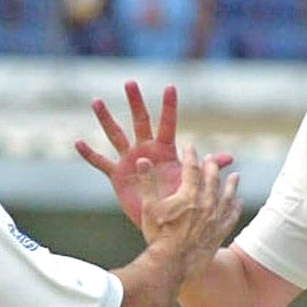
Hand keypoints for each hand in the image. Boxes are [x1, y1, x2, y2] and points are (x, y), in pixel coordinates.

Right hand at [76, 82, 231, 228]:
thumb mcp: (192, 183)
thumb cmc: (180, 201)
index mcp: (165, 149)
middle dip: (136, 102)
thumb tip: (229, 158)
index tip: (170, 86)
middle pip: (140, 121)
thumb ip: (207, 168)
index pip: (168, 123)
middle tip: (130, 82)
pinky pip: (101, 163)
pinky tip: (77, 142)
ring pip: (116, 135)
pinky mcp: (117, 175)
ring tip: (96, 101)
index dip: (169, 106)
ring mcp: (129, 160)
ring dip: (106, 119)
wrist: (165, 224)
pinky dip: (89, 154)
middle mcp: (146, 149)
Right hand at [140, 140, 242, 273]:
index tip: (191, 148)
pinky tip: (239, 203)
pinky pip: (232, 217)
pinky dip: (236, 208)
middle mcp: (205, 203)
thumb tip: (142, 160)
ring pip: (227, 196)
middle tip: (211, 159)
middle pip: (212, 179)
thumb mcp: (149, 207)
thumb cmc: (158, 236)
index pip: (191, 169)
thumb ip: (147, 183)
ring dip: (231, 185)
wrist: (172, 264)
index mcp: (188, 195)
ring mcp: (215, 219)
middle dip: (211, 167)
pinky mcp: (219, 233)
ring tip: (235, 176)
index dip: (190, 157)